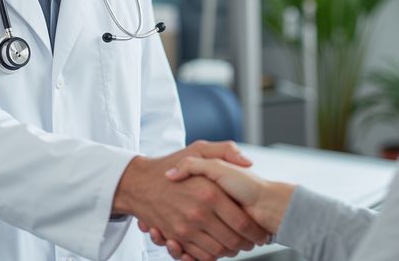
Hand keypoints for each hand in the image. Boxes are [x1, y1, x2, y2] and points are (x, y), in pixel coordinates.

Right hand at [139, 158, 295, 260]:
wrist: (138, 183)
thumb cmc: (169, 164)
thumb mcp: (198, 148)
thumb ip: (225, 151)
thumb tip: (247, 161)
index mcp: (209, 192)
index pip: (242, 223)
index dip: (255, 232)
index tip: (260, 233)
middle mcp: (198, 212)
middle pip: (232, 241)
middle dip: (246, 245)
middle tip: (252, 242)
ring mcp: (185, 227)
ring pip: (217, 251)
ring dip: (230, 252)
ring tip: (236, 246)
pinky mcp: (175, 237)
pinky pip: (199, 255)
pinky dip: (210, 256)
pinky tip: (216, 247)